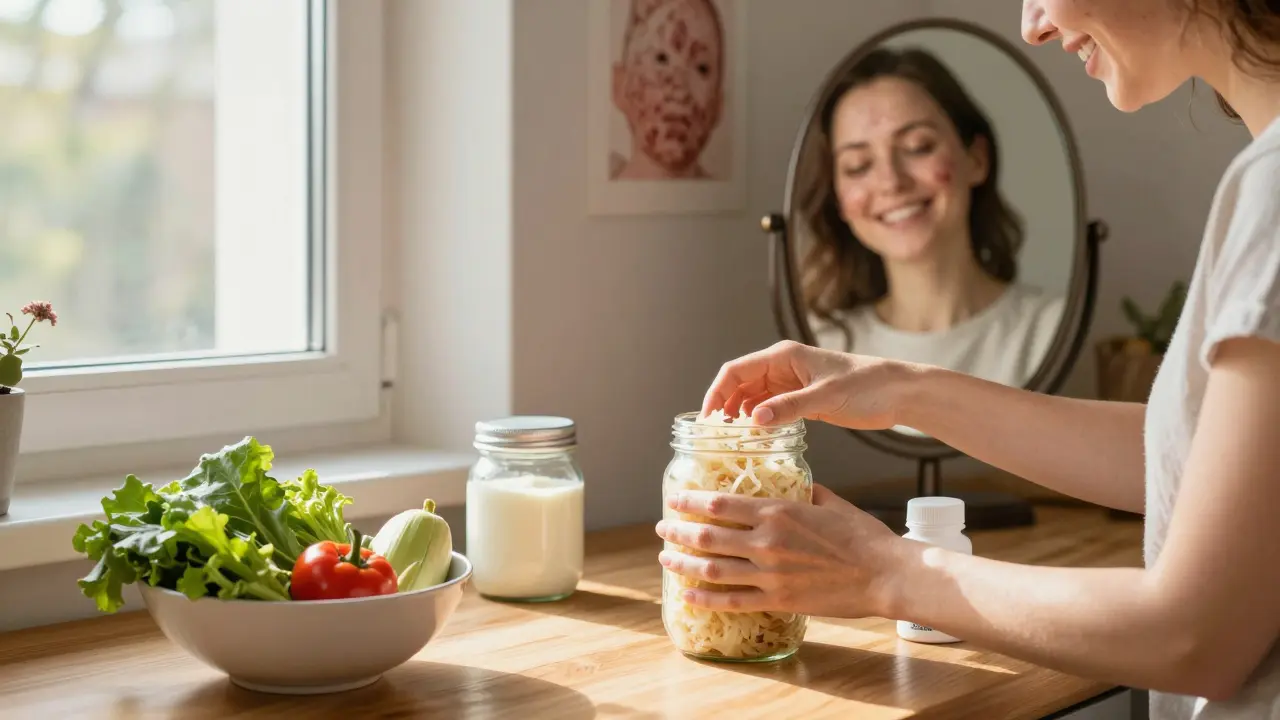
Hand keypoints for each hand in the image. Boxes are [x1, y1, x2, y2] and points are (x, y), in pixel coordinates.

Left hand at [654, 484, 904, 617]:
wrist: (884, 574)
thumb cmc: (861, 536)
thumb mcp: (829, 502)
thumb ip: (802, 490)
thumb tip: (789, 480)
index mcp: (776, 512)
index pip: (719, 504)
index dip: (690, 501)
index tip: (674, 499)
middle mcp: (766, 542)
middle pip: (707, 537)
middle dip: (678, 532)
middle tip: (662, 528)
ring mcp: (769, 575)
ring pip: (713, 570)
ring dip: (683, 565)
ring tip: (666, 560)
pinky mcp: (778, 601)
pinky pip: (732, 601)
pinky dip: (705, 598)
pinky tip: (687, 595)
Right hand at [700, 340, 912, 429]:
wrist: (898, 392)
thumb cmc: (867, 386)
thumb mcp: (826, 397)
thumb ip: (789, 407)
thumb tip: (752, 419)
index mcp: (783, 357)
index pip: (736, 371)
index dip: (716, 392)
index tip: (706, 419)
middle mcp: (782, 367)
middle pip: (739, 384)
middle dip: (723, 406)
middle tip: (713, 435)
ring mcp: (791, 383)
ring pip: (752, 397)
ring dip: (739, 414)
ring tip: (730, 439)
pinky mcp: (802, 399)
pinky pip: (769, 407)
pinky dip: (758, 420)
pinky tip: (755, 436)